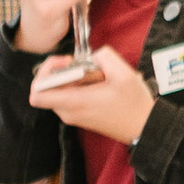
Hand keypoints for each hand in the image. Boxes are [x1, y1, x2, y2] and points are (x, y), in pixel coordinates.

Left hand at [28, 45, 154, 145]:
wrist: (146, 128)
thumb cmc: (135, 105)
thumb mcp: (125, 73)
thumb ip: (104, 56)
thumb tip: (93, 55)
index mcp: (75, 102)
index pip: (37, 93)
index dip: (44, 73)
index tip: (66, 65)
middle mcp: (69, 112)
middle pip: (49, 87)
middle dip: (64, 72)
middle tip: (86, 68)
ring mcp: (73, 116)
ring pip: (60, 90)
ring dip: (74, 79)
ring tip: (98, 78)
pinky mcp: (80, 116)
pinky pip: (69, 97)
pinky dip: (80, 87)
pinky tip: (100, 85)